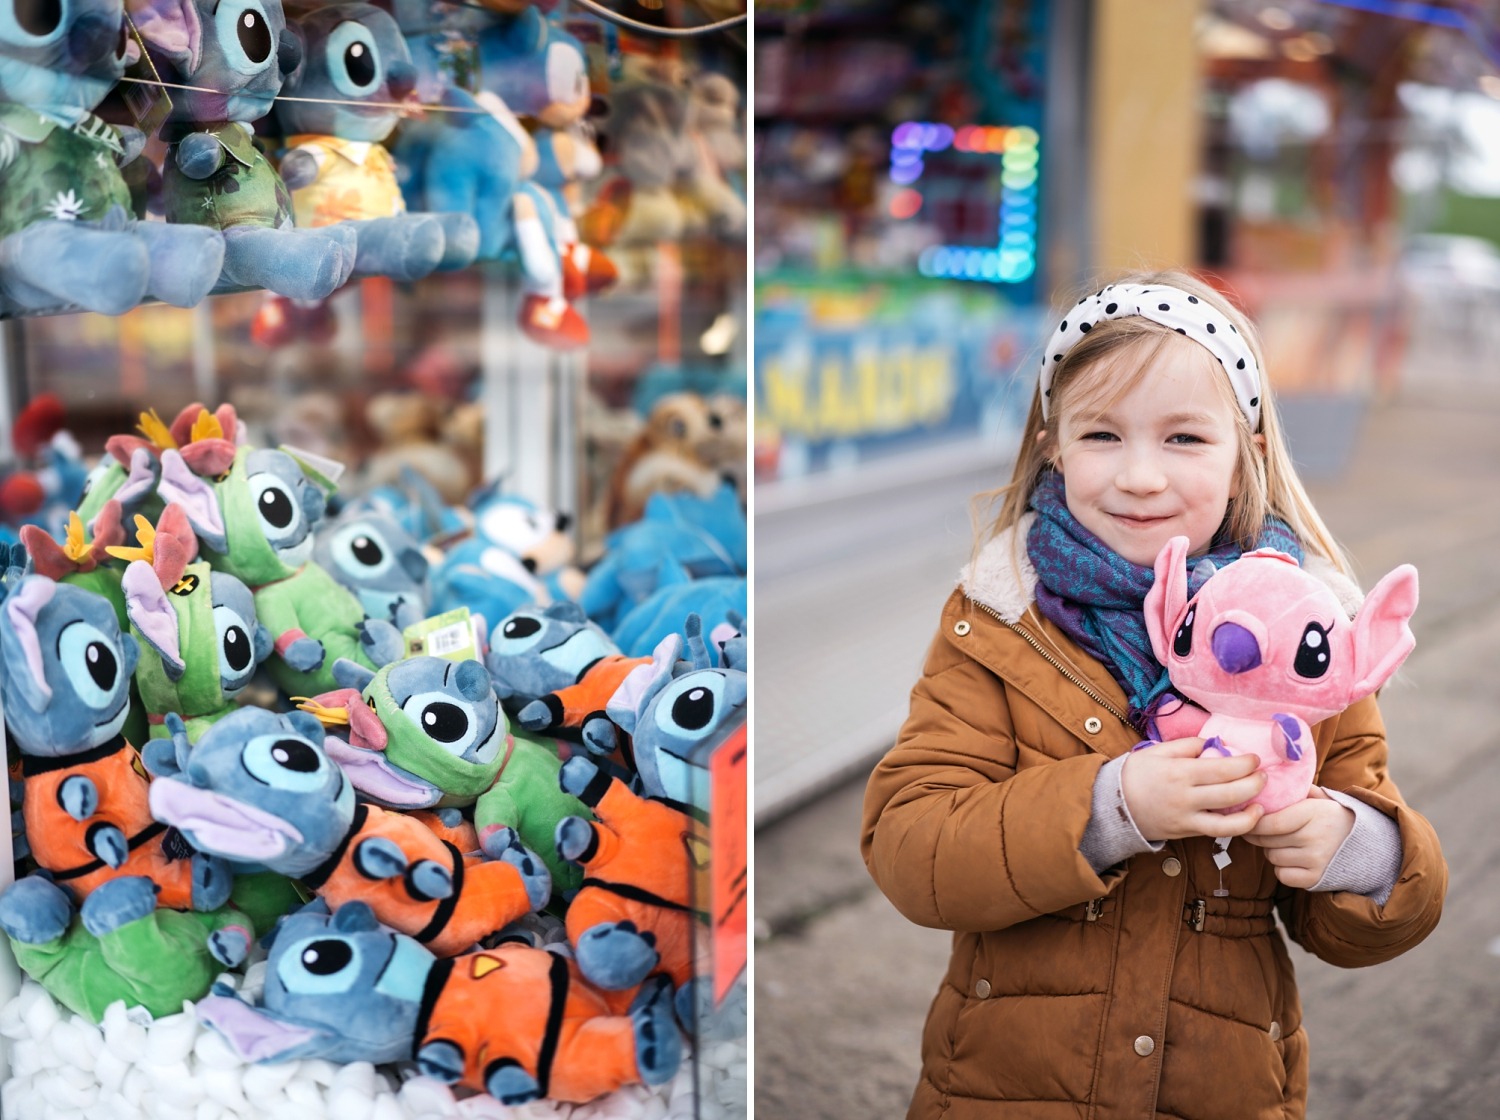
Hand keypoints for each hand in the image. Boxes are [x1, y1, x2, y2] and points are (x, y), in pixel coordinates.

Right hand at [1121, 737, 1266, 841]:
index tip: (1254, 759)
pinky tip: (1248, 817)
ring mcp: (1187, 818)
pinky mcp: (1187, 832)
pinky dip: (1238, 826)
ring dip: (1252, 810)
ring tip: (1261, 800)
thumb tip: (1214, 745)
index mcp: (1179, 772)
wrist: (1114, 805)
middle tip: (1263, 775)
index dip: (1244, 764)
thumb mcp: (1156, 750)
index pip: (1222, 768)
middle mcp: (1186, 797)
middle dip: (1254, 783)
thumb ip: (1187, 745)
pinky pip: (1218, 832)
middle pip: (1230, 793)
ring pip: (1228, 821)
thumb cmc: (1136, 774)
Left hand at [1243, 786, 1354, 888]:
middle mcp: (1315, 838)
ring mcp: (1316, 860)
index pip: (1272, 823)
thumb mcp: (1319, 798)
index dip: (1254, 823)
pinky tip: (1292, 859)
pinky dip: (1282, 869)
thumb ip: (1295, 791)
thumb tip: (1264, 784)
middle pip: (1268, 841)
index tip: (1247, 818)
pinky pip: (1282, 875)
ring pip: (1273, 858)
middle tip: (1261, 830)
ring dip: (1271, 851)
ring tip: (1283, 843)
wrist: (1366, 844)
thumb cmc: (1332, 817)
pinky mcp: (1316, 878)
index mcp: (1314, 814)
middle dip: (1258, 836)